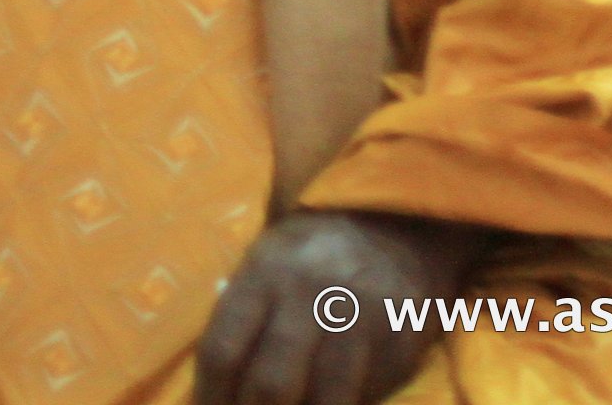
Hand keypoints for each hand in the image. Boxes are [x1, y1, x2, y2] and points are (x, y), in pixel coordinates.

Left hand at [194, 211, 487, 404]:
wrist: (392, 224)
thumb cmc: (309, 256)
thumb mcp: (263, 265)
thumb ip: (238, 319)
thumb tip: (209, 391)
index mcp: (264, 272)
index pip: (223, 350)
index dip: (209, 398)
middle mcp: (311, 293)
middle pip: (271, 384)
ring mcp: (361, 318)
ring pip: (325, 400)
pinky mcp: (402, 341)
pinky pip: (368, 396)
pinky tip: (331, 402)